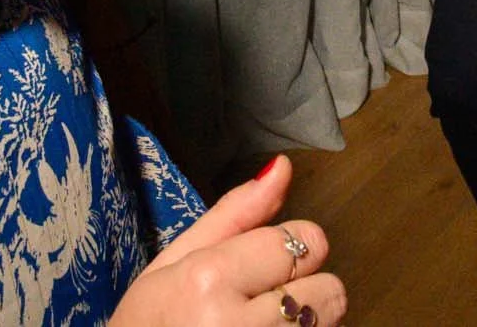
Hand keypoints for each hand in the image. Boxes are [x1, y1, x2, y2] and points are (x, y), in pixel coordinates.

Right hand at [110, 155, 345, 325]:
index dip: (284, 253)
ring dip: (304, 325)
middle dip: (299, 293)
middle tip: (255, 309)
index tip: (258, 270)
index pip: (304, 242)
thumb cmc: (147, 326)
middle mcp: (238, 325)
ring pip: (329, 323)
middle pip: (328, 289)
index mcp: (209, 279)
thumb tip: (282, 166)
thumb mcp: (173, 264)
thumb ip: (234, 215)